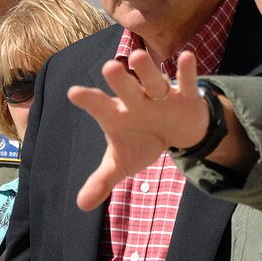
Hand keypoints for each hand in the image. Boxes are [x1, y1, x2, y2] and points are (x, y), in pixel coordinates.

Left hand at [68, 50, 208, 210]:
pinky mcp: (185, 97)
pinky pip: (186, 83)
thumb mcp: (122, 163)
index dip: (89, 100)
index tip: (74, 93)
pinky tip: (187, 56)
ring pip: (154, 81)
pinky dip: (187, 71)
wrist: (177, 132)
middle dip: (120, 80)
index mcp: (118, 115)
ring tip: (137, 57)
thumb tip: (81, 205)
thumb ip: (102, 180)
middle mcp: (138, 101)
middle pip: (128, 90)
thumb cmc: (143, 141)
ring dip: (147, 70)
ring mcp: (161, 96)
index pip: (101, 107)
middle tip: (109, 67)